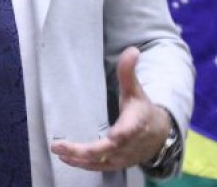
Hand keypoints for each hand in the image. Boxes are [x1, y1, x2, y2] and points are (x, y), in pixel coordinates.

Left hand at [51, 47, 170, 170]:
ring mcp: (122, 157)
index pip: (128, 132)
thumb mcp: (135, 90)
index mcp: (135, 123)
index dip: (121, 136)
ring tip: (58, 151)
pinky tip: (67, 159)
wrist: (157, 134)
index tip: (112, 137)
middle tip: (59, 146)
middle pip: (107, 151)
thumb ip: (129, 72)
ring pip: (100, 162)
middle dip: (84, 150)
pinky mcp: (116, 164)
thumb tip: (132, 50)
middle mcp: (129, 144)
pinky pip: (99, 167)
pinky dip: (83, 165)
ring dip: (78, 159)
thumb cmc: (141, 108)